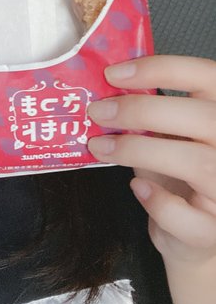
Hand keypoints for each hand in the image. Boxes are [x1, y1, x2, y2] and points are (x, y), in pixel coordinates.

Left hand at [87, 55, 215, 263]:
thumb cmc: (180, 178)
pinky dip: (156, 201)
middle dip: (142, 110)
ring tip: (100, 147)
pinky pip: (186, 215)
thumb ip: (150, 114)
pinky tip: (137, 187)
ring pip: (196, 162)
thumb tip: (106, 90)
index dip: (162, 68)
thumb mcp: (169, 136)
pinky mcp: (213, 232)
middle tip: (98, 112)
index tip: (114, 73)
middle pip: (202, 117)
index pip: (207, 76)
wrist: (196, 235)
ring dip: (137, 150)